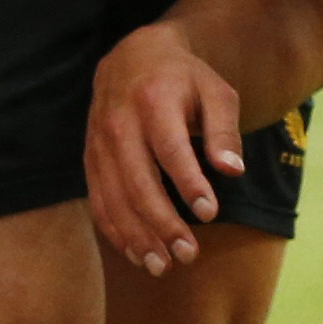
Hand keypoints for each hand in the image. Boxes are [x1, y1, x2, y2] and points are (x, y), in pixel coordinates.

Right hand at [84, 24, 241, 276]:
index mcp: (154, 101)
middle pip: (138, 182)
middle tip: (188, 255)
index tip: (210, 212)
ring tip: (162, 266)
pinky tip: (137, 253)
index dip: (189, 183)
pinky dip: (115, 231)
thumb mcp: (216, 92)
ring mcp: (99, 143)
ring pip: (114, 198)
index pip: (170, 150)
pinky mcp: (90, 159)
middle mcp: (120, 123)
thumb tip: (233, 171)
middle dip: (162, 223)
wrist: (132, 57)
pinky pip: (98, 201)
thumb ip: (225, 131)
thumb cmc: (184, 79)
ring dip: (137, 236)